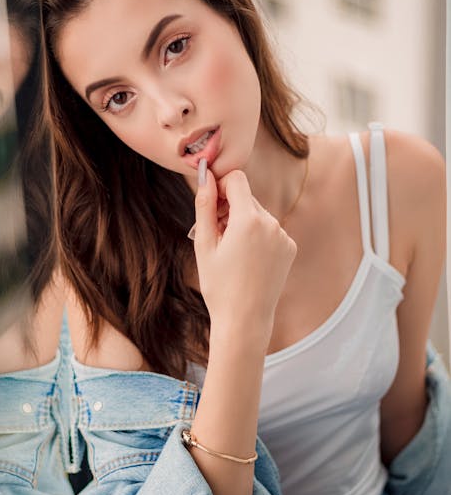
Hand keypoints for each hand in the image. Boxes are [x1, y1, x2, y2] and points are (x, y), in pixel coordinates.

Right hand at [193, 163, 295, 333]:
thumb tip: (205, 176)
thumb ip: (204, 206)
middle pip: (247, 197)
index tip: (212, 205)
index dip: (221, 186)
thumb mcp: (204, 244)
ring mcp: (283, 236)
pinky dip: (258, 236)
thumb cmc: (219, 285)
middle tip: (216, 234)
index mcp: (248, 220)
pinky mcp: (290, 247)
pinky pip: (270, 230)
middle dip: (230, 207)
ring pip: (258, 214)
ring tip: (231, 251)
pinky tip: (248, 259)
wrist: (245, 319)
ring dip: (243, 223)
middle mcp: (271, 223)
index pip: (237, 179)